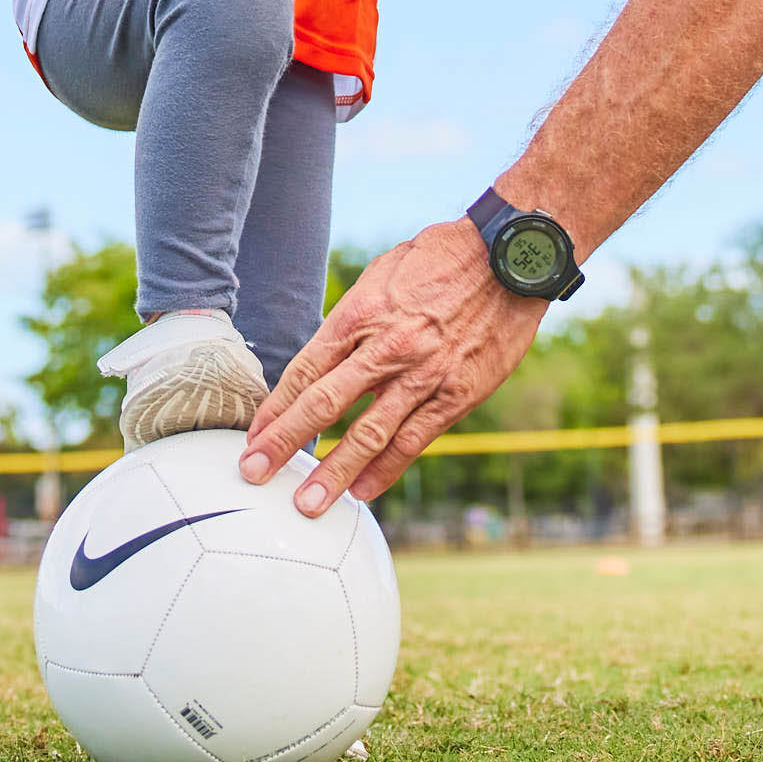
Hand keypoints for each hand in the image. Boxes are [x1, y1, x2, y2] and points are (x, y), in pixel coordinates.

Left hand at [241, 217, 543, 514]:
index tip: (253, 436)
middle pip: (324, 404)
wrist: (510, 258)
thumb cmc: (442, 258)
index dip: (276, 407)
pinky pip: (414, 441)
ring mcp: (423, 376)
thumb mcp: (383, 274)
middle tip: (253, 473)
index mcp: (361, 314)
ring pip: (368, 434)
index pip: (306, 370)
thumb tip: (327, 354)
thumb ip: (354, 318)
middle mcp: (387, 348)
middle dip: (284, 443)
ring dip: (333, 472)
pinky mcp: (457, 395)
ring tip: (307, 503)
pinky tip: (363, 491)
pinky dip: (386, 470)